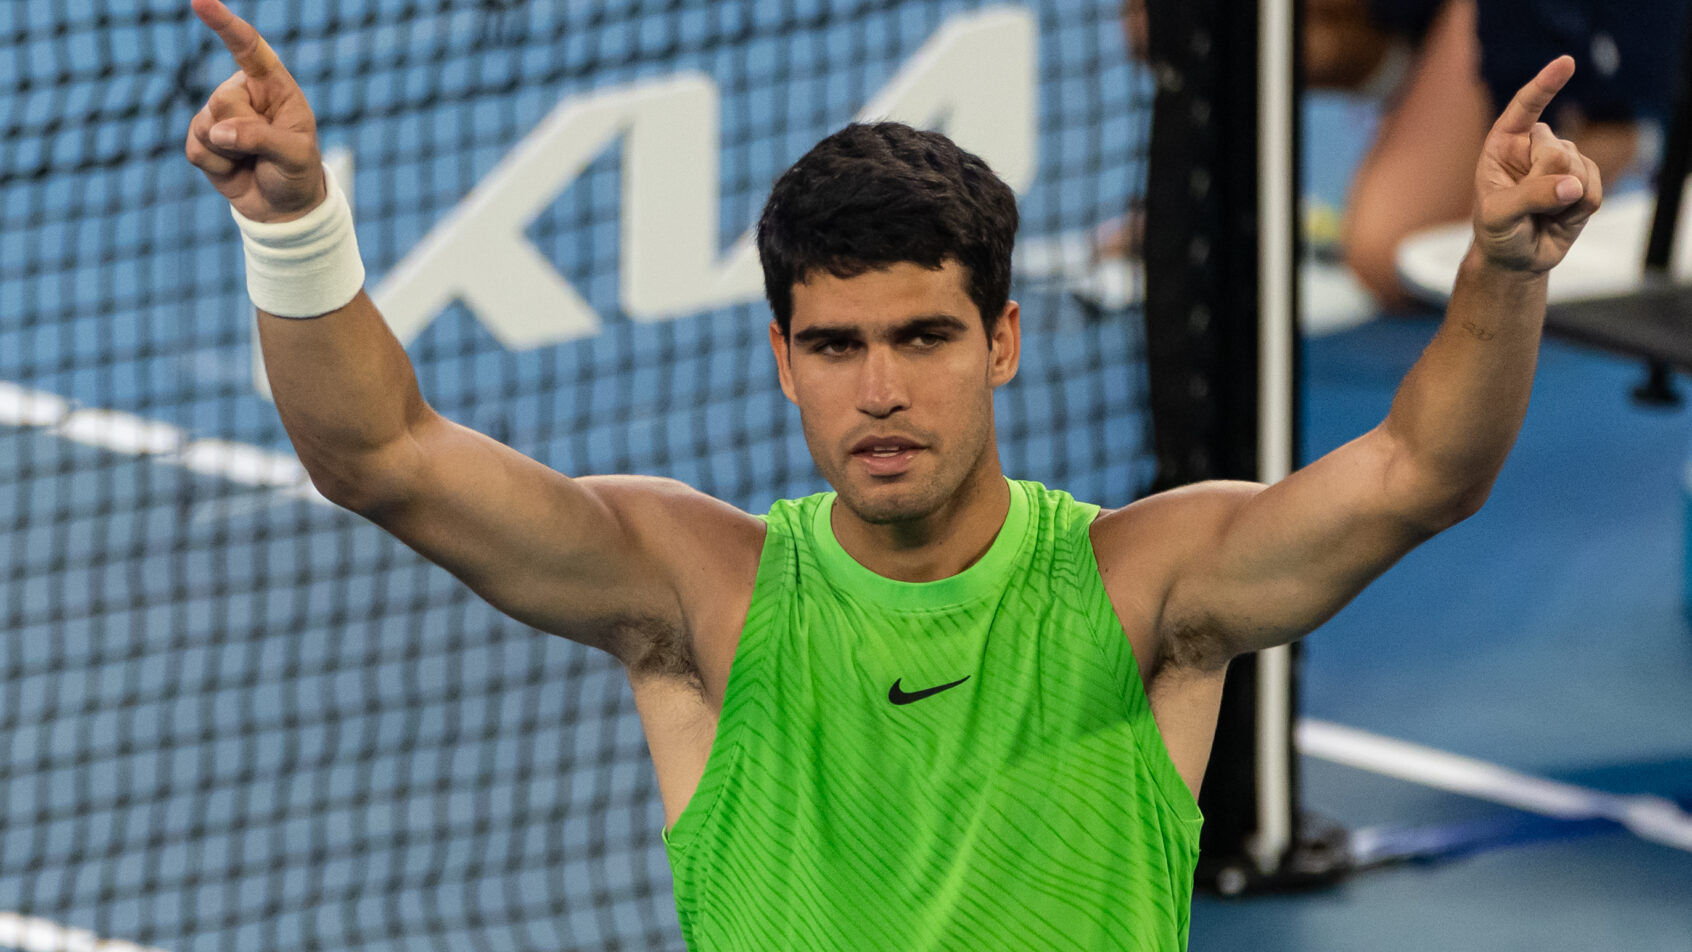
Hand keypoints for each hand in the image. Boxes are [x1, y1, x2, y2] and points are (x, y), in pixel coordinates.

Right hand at [184, 0, 323, 222]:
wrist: (283, 207)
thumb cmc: (297, 172)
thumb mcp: (294, 155)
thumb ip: (260, 138)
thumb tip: (217, 132)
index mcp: (273, 85)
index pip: (249, 48)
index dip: (225, 24)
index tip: (200, 2)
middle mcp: (243, 93)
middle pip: (223, 101)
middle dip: (242, 132)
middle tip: (266, 150)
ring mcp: (218, 115)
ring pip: (206, 125)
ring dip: (231, 153)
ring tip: (252, 161)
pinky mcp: (201, 139)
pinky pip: (196, 149)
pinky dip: (218, 167)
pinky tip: (235, 169)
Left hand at [1471, 56, 1602, 273]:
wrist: (1516, 258)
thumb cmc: (1497, 231)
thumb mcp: (1498, 215)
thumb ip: (1530, 197)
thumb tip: (1571, 185)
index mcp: (1504, 144)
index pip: (1525, 108)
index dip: (1545, 85)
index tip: (1566, 63)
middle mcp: (1535, 147)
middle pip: (1557, 149)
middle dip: (1545, 181)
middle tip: (1525, 206)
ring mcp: (1564, 162)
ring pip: (1578, 169)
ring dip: (1561, 198)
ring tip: (1540, 213)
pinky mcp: (1585, 182)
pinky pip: (1593, 189)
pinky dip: (1578, 208)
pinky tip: (1561, 217)